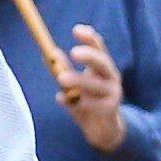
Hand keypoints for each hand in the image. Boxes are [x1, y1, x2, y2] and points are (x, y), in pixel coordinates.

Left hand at [59, 25, 126, 151]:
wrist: (103, 130)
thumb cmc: (88, 101)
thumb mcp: (75, 83)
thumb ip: (63, 68)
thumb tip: (49, 52)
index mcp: (103, 67)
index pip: (99, 48)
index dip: (89, 38)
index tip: (77, 30)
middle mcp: (111, 78)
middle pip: (102, 63)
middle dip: (89, 56)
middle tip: (74, 52)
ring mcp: (112, 95)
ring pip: (95, 85)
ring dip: (79, 80)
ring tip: (62, 78)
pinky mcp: (108, 111)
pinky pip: (89, 105)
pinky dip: (73, 103)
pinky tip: (61, 100)